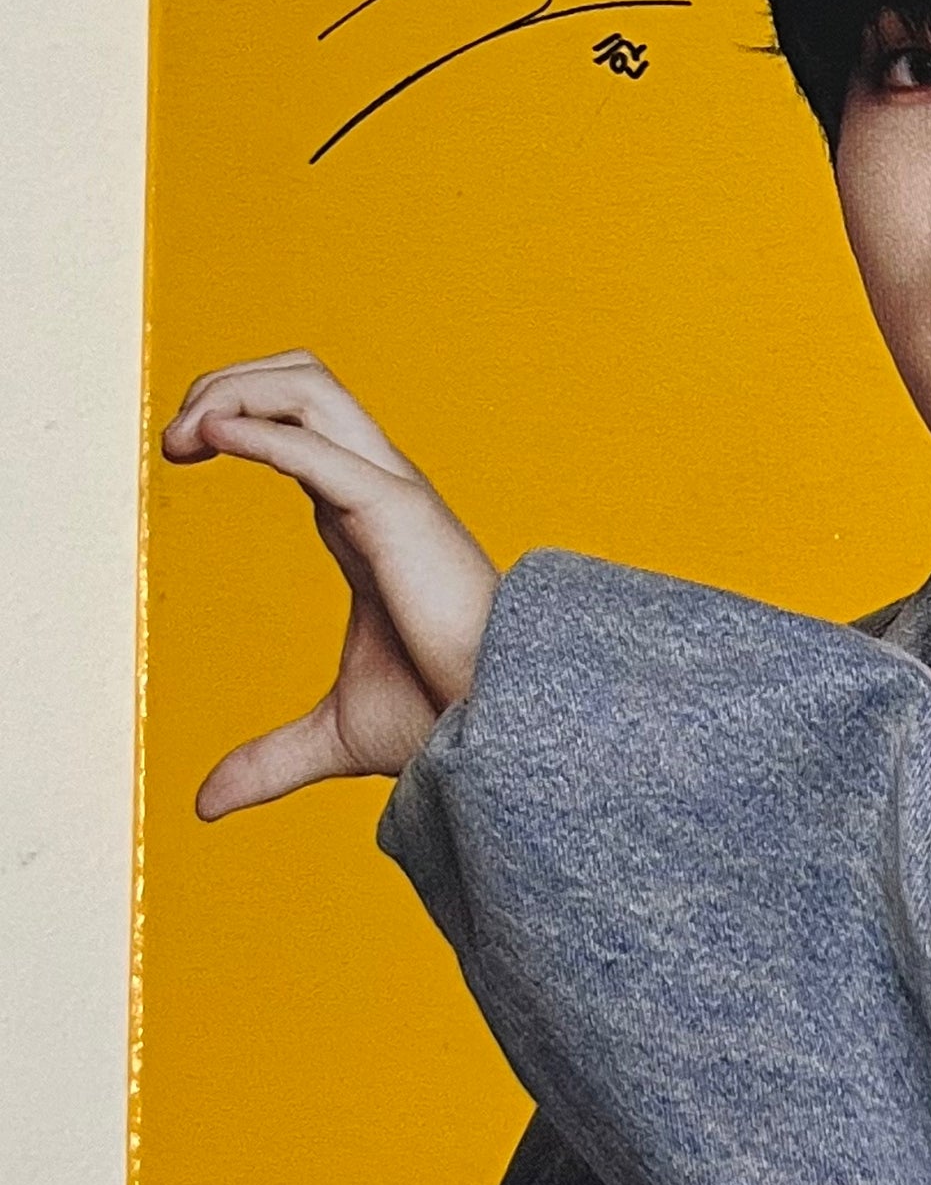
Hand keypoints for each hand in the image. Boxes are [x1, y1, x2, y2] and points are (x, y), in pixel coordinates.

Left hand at [160, 351, 499, 819]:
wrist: (505, 728)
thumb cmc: (445, 716)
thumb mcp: (335, 735)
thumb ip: (268, 759)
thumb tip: (205, 804)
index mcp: (363, 515)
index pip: (298, 423)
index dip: (232, 416)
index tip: (178, 451)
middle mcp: (378, 486)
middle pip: (302, 380)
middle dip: (226, 381)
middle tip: (171, 436)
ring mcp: (392, 493)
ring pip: (311, 388)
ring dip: (233, 390)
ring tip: (182, 430)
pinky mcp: (398, 515)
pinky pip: (320, 451)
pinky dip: (262, 433)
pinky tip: (213, 435)